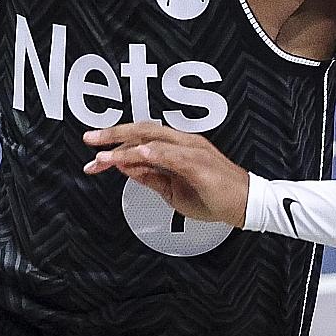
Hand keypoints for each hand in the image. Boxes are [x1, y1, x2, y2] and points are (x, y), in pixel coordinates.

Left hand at [83, 122, 248, 225]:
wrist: (246, 205)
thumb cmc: (214, 196)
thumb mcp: (172, 190)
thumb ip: (150, 177)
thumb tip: (124, 168)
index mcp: (177, 146)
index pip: (140, 139)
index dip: (115, 145)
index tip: (94, 155)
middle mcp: (184, 142)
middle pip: (142, 130)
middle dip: (113, 135)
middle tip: (89, 140)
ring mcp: (192, 150)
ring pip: (152, 141)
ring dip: (125, 148)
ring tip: (103, 156)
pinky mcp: (199, 163)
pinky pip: (172, 155)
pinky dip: (152, 154)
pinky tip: (136, 156)